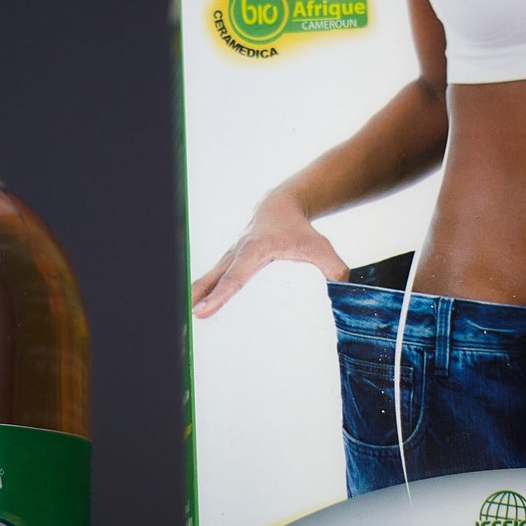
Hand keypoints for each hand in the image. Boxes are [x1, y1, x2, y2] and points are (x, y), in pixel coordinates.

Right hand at [190, 188, 348, 317]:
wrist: (280, 205)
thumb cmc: (300, 229)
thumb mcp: (320, 246)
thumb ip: (333, 268)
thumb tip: (341, 291)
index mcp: (256, 250)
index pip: (236, 277)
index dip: (220, 295)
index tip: (204, 311)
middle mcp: (237, 252)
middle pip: (213, 279)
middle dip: (197, 298)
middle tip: (186, 319)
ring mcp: (229, 255)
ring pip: (208, 278)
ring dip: (194, 296)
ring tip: (184, 320)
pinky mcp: (228, 260)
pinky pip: (212, 278)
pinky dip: (201, 292)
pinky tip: (193, 309)